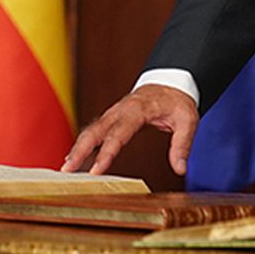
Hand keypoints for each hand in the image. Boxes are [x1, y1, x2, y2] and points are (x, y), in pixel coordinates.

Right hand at [61, 84, 198, 176]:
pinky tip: (74, 158)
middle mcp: (121, 110)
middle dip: (80, 150)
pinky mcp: (112, 118)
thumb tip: (181, 168)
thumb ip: (183, 144)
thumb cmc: (177, 102)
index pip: (118, 133)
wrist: (170, 82)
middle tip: (67, 170)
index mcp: (138, 110)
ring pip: (91, 130)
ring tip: (66, 168)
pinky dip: (83, 144)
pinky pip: (94, 131)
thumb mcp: (188, 121)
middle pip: (95, 130)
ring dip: (77, 148)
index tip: (95, 170)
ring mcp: (114, 113)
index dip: (106, 153)